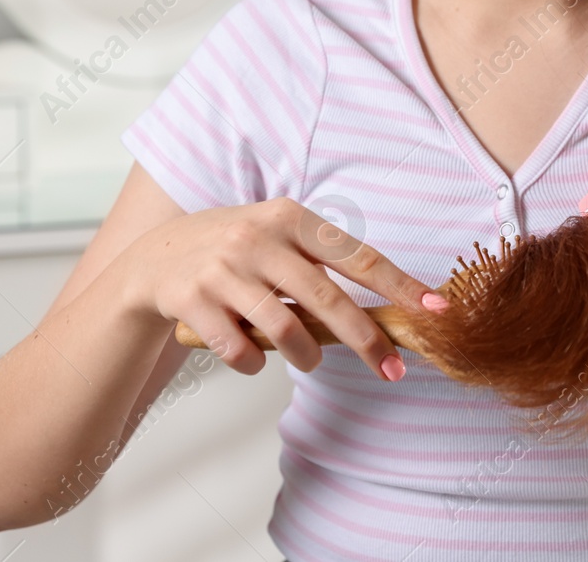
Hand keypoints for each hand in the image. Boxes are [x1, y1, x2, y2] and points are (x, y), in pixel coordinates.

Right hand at [117, 198, 448, 381]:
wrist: (152, 259)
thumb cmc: (232, 251)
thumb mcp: (275, 238)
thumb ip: (319, 264)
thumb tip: (387, 306)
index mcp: (290, 217)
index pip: (357, 255)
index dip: (399, 285)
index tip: (435, 309)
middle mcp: (259, 236)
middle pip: (328, 298)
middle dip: (366, 340)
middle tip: (391, 369)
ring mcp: (223, 267)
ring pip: (285, 330)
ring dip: (307, 356)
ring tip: (310, 359)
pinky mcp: (192, 299)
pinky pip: (239, 349)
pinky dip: (253, 363)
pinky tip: (252, 357)